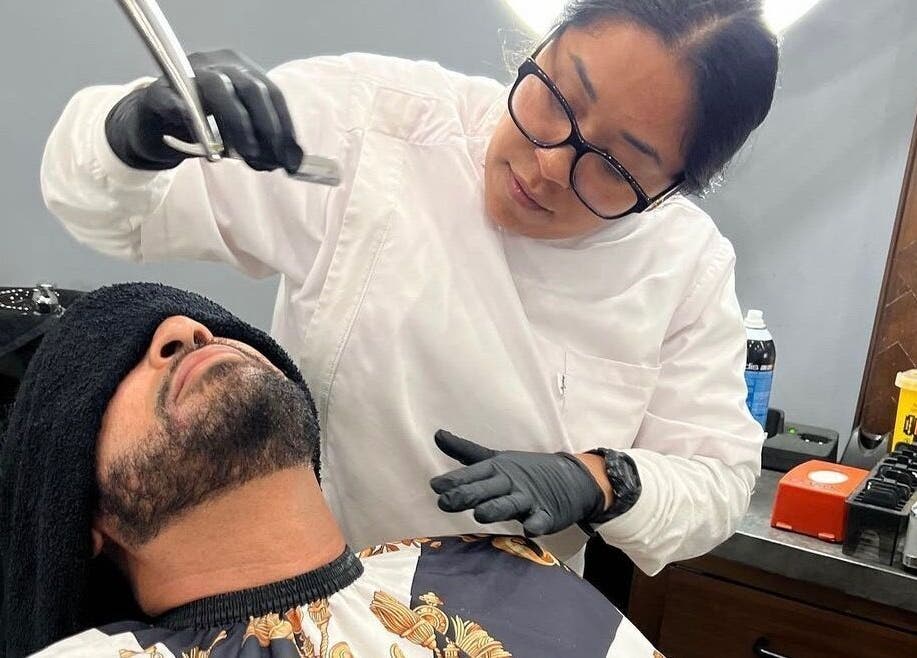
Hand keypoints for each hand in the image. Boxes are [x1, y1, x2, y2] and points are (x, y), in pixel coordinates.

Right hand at [105, 50, 302, 172]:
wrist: (153, 126)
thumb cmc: (203, 128)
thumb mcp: (239, 134)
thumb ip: (265, 141)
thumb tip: (295, 161)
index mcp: (239, 70)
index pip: (271, 92)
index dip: (285, 126)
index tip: (291, 158)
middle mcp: (215, 63)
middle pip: (250, 88)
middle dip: (267, 128)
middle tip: (272, 162)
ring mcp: (184, 74)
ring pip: (218, 90)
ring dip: (238, 125)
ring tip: (247, 155)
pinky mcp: (157, 92)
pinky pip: (174, 101)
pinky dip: (191, 118)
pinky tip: (205, 141)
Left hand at [429, 430, 606, 535]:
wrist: (570, 478)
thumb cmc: (523, 472)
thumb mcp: (494, 460)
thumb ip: (465, 451)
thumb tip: (437, 434)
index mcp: (496, 468)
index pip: (472, 474)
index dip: (454, 480)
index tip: (436, 486)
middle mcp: (510, 482)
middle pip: (487, 489)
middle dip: (467, 495)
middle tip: (445, 502)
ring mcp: (529, 498)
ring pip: (510, 504)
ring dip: (496, 508)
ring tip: (480, 514)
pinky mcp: (547, 514)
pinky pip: (541, 520)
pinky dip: (537, 524)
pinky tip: (530, 528)